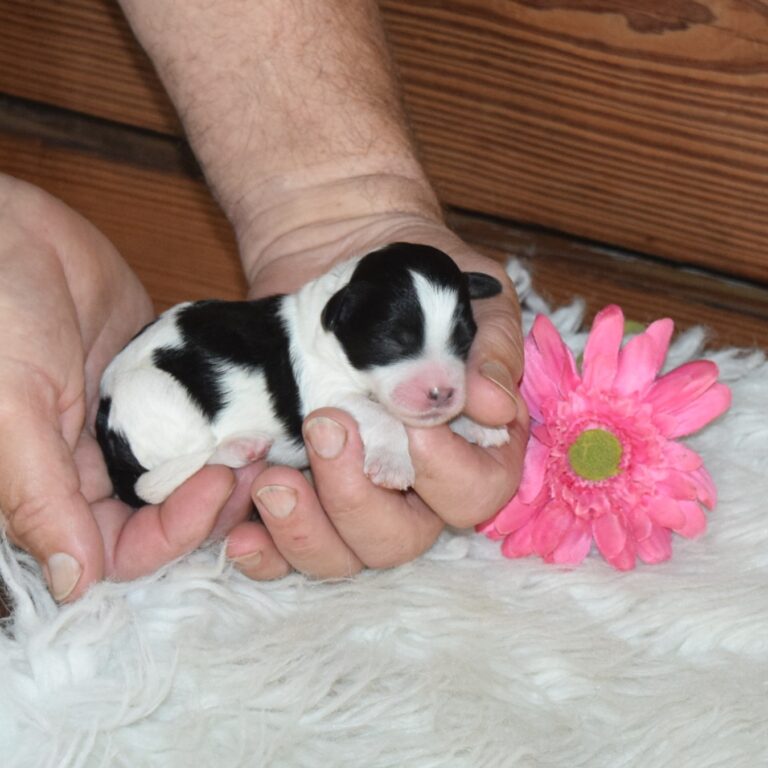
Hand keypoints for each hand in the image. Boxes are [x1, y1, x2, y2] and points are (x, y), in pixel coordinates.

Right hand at [0, 176, 242, 601]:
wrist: (11, 227)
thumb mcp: (7, 407)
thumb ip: (39, 496)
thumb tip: (74, 585)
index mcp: (52, 486)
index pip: (123, 547)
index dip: (174, 533)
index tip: (215, 485)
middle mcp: (95, 465)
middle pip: (168, 514)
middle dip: (215, 500)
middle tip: (256, 460)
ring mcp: (135, 422)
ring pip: (194, 469)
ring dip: (231, 463)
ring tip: (266, 436)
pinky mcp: (162, 382)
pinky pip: (204, 417)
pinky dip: (232, 420)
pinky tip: (263, 409)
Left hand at [223, 213, 528, 578]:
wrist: (336, 258)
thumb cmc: (412, 281)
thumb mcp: (466, 296)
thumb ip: (489, 347)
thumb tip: (493, 407)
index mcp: (468, 445)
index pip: (478, 492)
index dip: (449, 475)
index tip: (415, 432)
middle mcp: (413, 484)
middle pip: (400, 540)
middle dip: (359, 499)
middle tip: (327, 427)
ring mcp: (351, 493)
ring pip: (341, 556)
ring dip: (305, 529)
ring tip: (273, 478)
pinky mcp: (298, 491)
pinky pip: (283, 551)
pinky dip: (263, 550)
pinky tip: (244, 528)